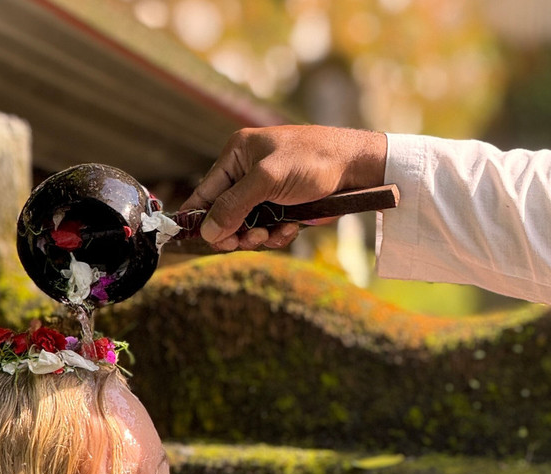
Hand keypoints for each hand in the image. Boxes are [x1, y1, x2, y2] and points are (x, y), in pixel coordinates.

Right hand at [181, 125, 387, 250]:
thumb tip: (207, 231)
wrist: (354, 168)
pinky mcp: (284, 209)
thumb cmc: (311, 160)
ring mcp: (266, 194)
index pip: (206, 191)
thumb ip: (234, 205)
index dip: (199, 217)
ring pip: (247, 228)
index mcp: (236, 155)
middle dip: (234, 231)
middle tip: (245, 241)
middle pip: (224, 216)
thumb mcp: (267, 179)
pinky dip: (277, 236)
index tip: (196, 240)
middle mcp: (247, 174)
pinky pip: (269, 231)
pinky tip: (290, 230)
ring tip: (270, 234)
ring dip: (257, 237)